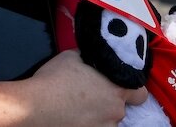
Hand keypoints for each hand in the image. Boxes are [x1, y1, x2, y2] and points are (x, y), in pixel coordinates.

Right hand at [25, 50, 147, 125]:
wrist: (35, 106)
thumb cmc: (55, 78)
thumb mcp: (73, 56)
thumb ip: (91, 59)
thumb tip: (94, 57)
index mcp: (117, 89)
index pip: (140, 94)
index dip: (133, 91)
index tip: (122, 89)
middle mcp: (115, 112)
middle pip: (119, 108)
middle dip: (108, 102)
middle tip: (89, 96)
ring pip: (106, 121)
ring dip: (98, 115)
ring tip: (78, 108)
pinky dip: (87, 124)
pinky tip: (73, 117)